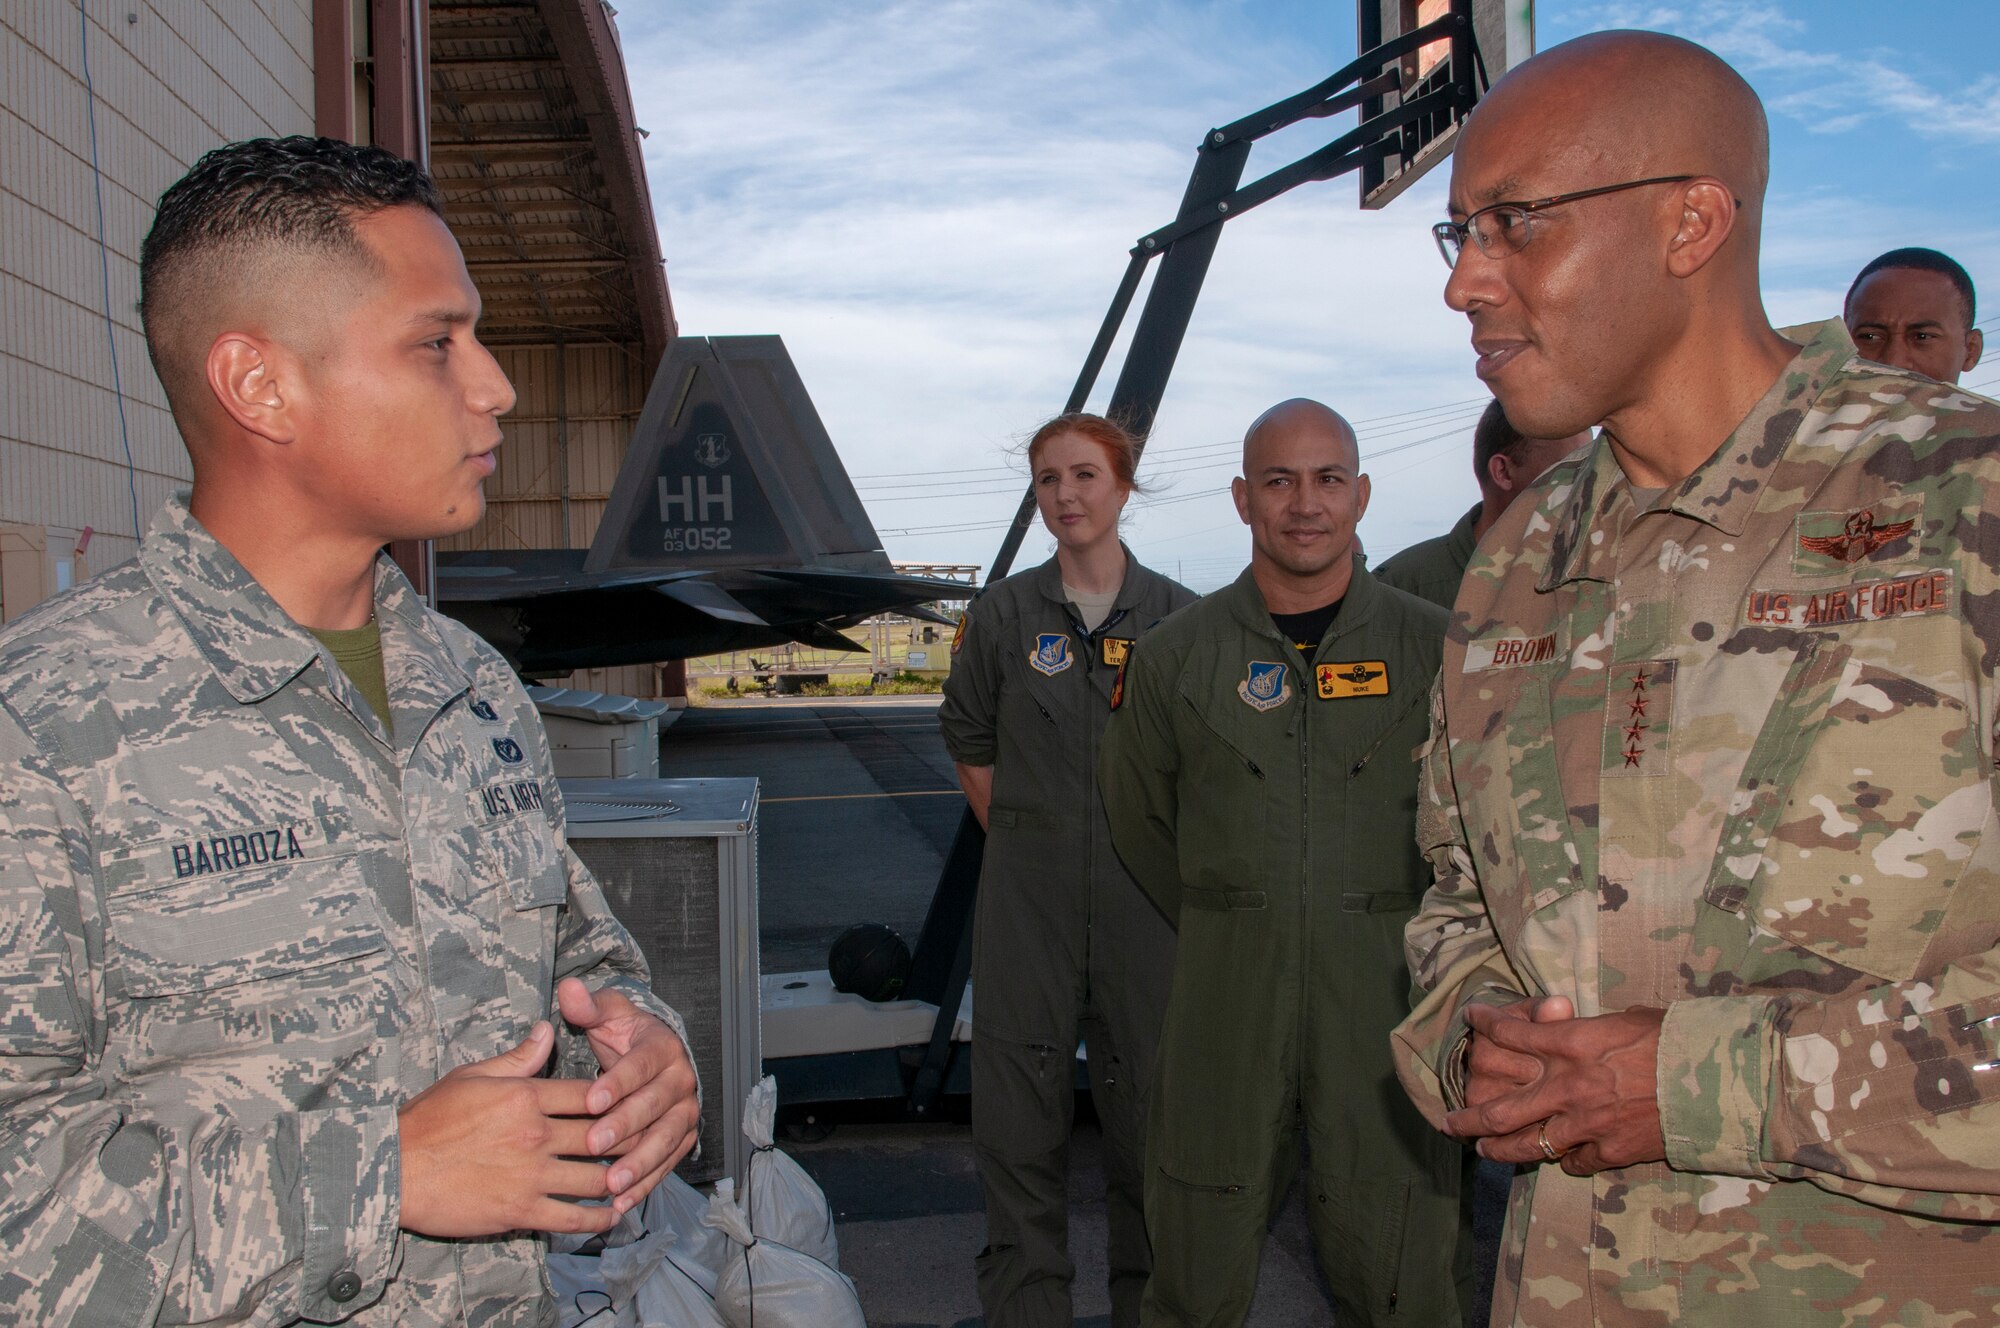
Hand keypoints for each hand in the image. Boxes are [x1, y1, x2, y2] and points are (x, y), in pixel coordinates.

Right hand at [398, 1021, 617, 1236]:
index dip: (618, 1098)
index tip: (633, 1102)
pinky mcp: (521, 1210)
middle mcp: (535, 1133)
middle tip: (648, 1140)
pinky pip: (573, 1217)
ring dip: (621, 1178)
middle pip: (602, 1133)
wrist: (394, 1170)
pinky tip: (611, 1215)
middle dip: (630, 1137)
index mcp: (525, 1096)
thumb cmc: (428, 1120)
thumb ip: (518, 1057)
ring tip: (635, 1178)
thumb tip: (548, 1028)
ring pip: (595, 1177)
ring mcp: (531, 1174)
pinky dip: (599, 1218)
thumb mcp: (472, 1076)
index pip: (590, 1094)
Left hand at [556, 978, 701, 1213]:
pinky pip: (666, 1164)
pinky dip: (645, 1185)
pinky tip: (621, 1204)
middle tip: (593, 1144)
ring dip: (639, 1164)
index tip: (591, 1100)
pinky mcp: (682, 1138)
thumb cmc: (621, 1035)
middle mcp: (681, 1079)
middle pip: (655, 1106)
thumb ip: (587, 1006)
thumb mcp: (606, 1015)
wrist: (650, 1055)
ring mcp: (685, 1112)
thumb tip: (568, 989)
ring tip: (611, 1184)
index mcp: (663, 1046)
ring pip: (666, 1140)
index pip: (642, 1065)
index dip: (618, 1082)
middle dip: (625, 1127)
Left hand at [1444, 1003, 1667, 1176]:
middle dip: (1466, 1118)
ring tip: (1483, 1150)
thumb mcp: (1623, 1020)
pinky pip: (1572, 1161)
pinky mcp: (1608, 1151)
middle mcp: (1567, 1085)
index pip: (1509, 1033)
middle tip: (1448, 1122)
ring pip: (1526, 1145)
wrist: (1713, 1082)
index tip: (1470, 1019)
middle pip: (1498, 1109)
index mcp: (1569, 1043)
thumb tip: (1567, 1021)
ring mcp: (1585, 1124)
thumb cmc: (1674, 1040)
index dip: (1485, 1024)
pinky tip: (1560, 1157)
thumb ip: (1587, 1027)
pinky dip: (1564, 1159)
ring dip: (1500, 1149)